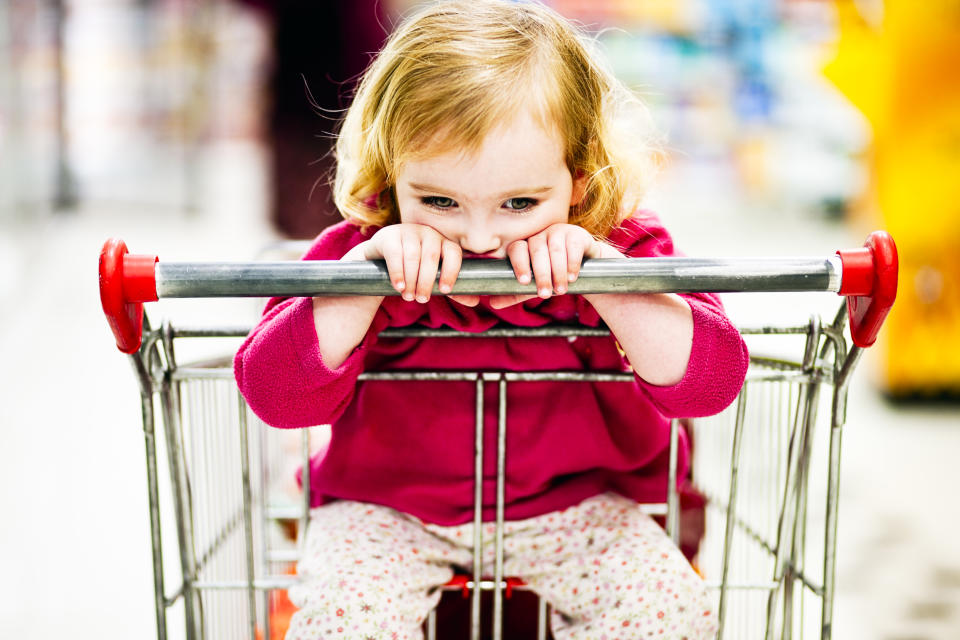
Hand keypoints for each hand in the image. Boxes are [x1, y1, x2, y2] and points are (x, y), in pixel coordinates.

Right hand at [356, 223, 463, 303]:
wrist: (381, 257)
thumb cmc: (414, 269)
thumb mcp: (432, 277)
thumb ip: (451, 289)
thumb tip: (474, 301)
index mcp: (443, 242)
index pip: (453, 253)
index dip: (451, 272)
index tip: (444, 291)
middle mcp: (429, 233)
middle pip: (432, 257)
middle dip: (427, 281)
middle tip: (421, 299)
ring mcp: (409, 231)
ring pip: (413, 256)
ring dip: (411, 280)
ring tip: (408, 296)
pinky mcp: (391, 235)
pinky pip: (396, 254)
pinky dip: (398, 273)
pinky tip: (398, 286)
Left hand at [489, 223, 611, 308]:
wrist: (584, 267)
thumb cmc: (554, 275)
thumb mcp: (534, 286)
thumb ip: (515, 293)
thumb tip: (493, 303)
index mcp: (525, 245)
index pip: (517, 249)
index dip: (519, 264)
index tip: (524, 282)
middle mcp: (539, 235)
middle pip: (536, 250)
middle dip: (541, 275)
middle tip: (545, 294)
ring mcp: (558, 231)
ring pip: (555, 249)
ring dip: (558, 272)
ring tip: (561, 289)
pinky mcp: (576, 234)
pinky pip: (572, 246)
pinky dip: (572, 263)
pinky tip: (572, 277)